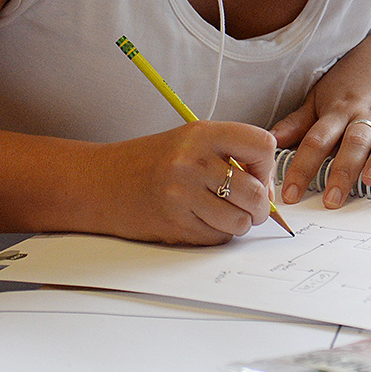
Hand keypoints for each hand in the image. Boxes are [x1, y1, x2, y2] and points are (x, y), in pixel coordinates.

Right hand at [96, 121, 276, 244]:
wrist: (101, 182)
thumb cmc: (149, 162)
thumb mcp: (189, 141)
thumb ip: (228, 154)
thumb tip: (269, 187)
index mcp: (201, 134)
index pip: (262, 145)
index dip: (267, 166)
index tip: (257, 174)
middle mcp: (193, 161)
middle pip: (256, 192)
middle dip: (260, 206)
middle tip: (249, 206)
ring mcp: (183, 195)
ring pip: (240, 221)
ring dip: (238, 223)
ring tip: (221, 214)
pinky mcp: (176, 224)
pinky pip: (218, 237)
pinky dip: (216, 234)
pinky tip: (200, 221)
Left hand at [269, 29, 370, 208]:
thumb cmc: (352, 80)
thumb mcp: (320, 96)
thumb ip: (297, 122)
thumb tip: (270, 141)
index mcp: (338, 110)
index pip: (316, 140)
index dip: (302, 167)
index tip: (291, 193)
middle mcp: (366, 114)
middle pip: (352, 143)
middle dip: (341, 172)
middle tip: (331, 200)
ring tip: (370, 181)